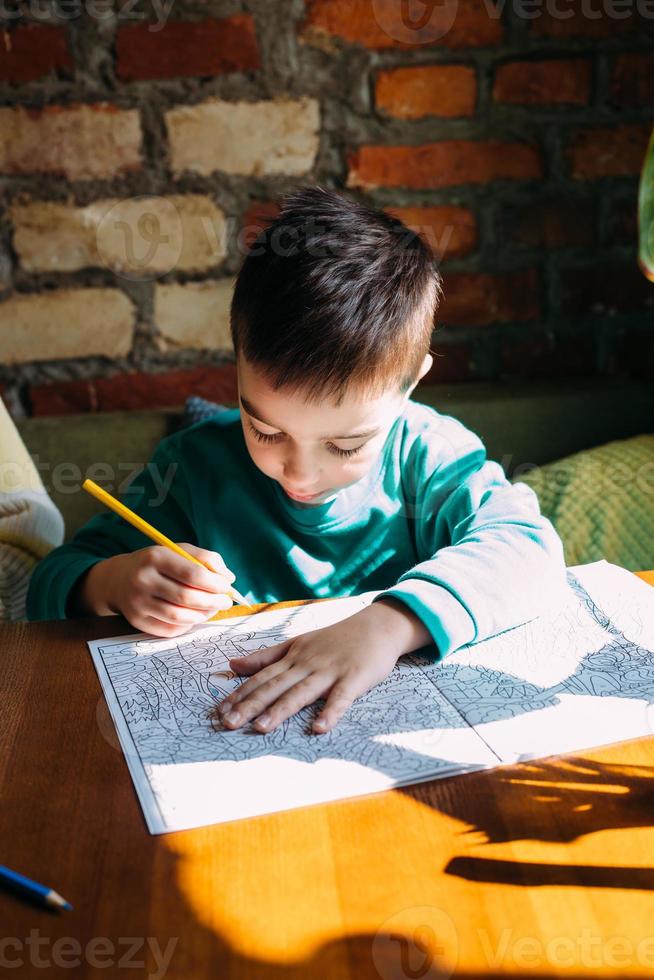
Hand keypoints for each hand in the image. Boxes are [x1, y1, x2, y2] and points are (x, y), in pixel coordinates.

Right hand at [80, 543, 235, 635]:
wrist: (118, 579)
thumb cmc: (157, 563)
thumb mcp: (179, 551)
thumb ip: (206, 559)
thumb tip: (229, 579)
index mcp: (156, 557)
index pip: (192, 574)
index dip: (215, 583)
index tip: (227, 587)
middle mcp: (143, 580)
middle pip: (187, 597)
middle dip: (213, 602)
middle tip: (226, 602)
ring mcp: (138, 602)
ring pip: (179, 616)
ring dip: (202, 615)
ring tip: (212, 609)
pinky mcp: (137, 621)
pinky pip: (170, 629)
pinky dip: (187, 625)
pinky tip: (194, 616)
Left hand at [214, 599, 430, 733]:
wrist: (377, 625)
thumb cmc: (336, 638)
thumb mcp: (298, 642)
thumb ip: (265, 656)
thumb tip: (231, 664)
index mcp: (293, 656)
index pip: (261, 676)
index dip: (240, 693)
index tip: (219, 710)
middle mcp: (307, 663)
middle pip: (275, 686)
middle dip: (250, 705)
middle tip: (228, 724)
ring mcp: (330, 671)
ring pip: (301, 692)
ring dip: (281, 710)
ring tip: (261, 727)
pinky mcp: (354, 678)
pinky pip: (340, 698)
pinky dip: (330, 712)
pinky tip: (319, 728)